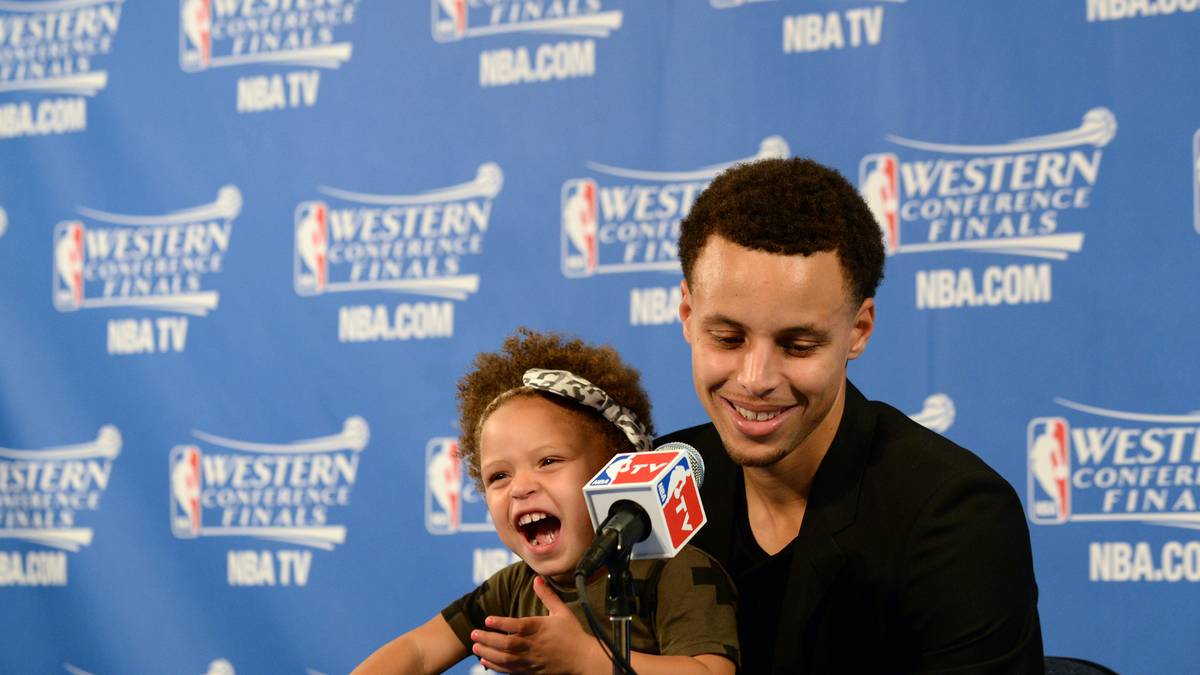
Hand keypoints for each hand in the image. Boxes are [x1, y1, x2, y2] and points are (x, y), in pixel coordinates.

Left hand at [471, 576, 603, 673]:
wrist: (583, 659)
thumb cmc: (573, 634)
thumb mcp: (562, 611)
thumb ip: (547, 595)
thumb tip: (537, 578)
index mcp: (540, 628)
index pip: (517, 626)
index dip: (501, 623)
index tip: (487, 619)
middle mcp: (533, 645)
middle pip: (506, 644)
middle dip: (488, 639)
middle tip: (473, 634)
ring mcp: (531, 660)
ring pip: (505, 659)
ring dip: (488, 653)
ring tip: (475, 647)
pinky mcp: (531, 671)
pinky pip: (510, 670)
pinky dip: (496, 667)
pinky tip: (485, 662)